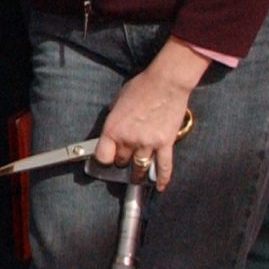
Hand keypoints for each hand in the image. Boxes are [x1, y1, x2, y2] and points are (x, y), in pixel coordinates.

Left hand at [95, 45, 202, 187]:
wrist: (166, 83)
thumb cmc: (141, 87)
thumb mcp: (117, 102)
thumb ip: (114, 119)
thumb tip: (112, 130)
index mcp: (113, 129)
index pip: (102, 156)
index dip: (103, 159)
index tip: (106, 159)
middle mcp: (129, 139)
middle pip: (121, 161)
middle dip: (122, 161)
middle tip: (125, 159)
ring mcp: (148, 143)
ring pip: (140, 167)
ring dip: (138, 174)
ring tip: (137, 177)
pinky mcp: (166, 143)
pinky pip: (164, 166)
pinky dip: (162, 178)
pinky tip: (160, 185)